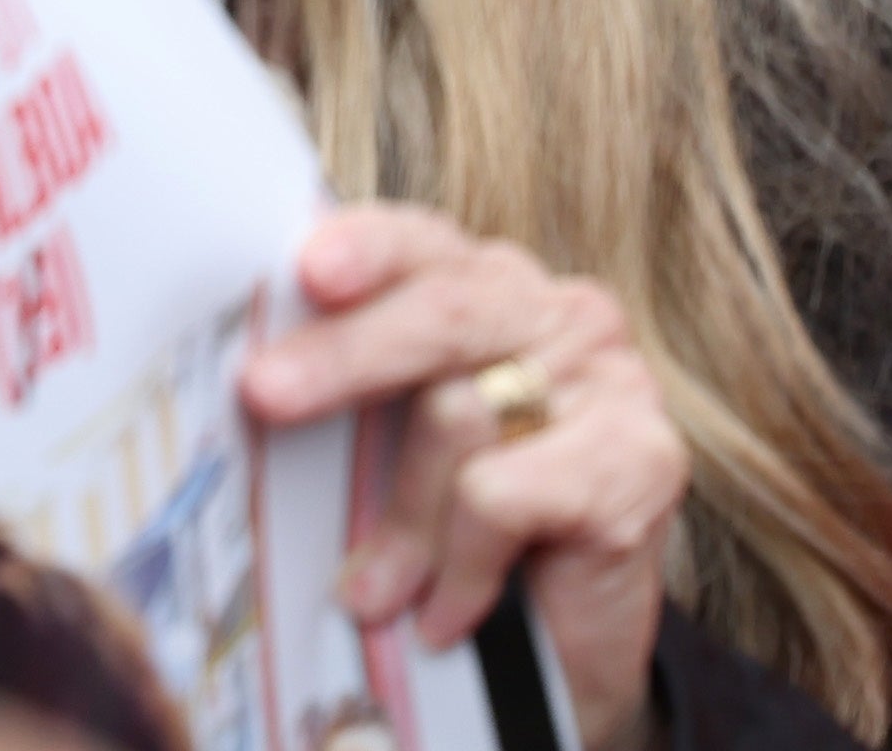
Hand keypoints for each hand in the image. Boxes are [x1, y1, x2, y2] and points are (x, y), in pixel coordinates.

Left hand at [243, 207, 687, 750]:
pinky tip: (445, 613)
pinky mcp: (643, 460)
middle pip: (440, 312)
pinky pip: (503, 496)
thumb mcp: (390, 441)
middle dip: (343, 356)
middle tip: (264, 395)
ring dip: (402, 519)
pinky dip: (459, 566)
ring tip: (372, 589)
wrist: (560, 648)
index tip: (308, 267)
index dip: (367, 246)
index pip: (422, 244)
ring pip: (460, 414)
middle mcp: (558, 313)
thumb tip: (247, 373)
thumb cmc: (457, 526)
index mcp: (489, 285)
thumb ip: (345, 386)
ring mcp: (612, 381)